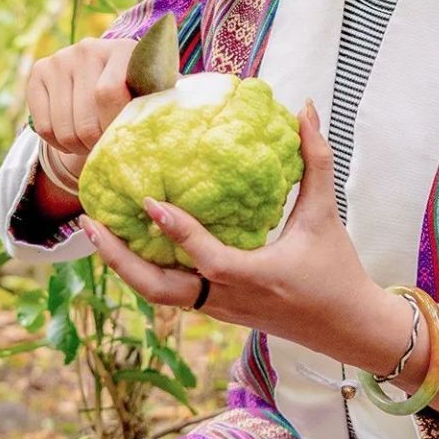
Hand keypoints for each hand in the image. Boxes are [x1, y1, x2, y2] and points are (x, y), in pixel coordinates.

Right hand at [27, 36, 138, 158]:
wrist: (105, 80)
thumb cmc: (134, 96)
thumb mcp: (149, 100)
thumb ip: (147, 112)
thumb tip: (139, 135)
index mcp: (123, 50)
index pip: (109, 94)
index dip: (113, 125)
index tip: (122, 137)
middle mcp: (89, 48)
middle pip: (85, 119)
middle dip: (96, 144)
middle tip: (105, 146)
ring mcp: (61, 58)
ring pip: (64, 129)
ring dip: (78, 147)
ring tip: (91, 144)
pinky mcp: (40, 71)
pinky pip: (44, 127)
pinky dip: (57, 144)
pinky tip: (72, 139)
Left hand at [76, 99, 384, 366]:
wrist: (348, 328)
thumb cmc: (337, 270)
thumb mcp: (325, 213)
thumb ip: (314, 160)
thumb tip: (304, 109)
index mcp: (254, 277)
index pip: (206, 257)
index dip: (176, 230)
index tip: (148, 202)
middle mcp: (228, 299)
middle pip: (158, 291)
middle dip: (119, 260)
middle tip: (91, 223)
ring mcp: (218, 310)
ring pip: (158, 296)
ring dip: (125, 266)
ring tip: (98, 231)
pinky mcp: (217, 311)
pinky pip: (171, 295)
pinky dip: (144, 272)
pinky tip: (130, 243)